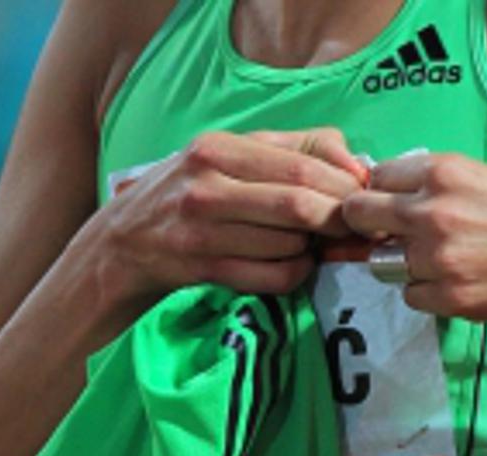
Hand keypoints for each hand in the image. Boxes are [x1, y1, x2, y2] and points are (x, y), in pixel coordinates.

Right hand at [95, 127, 368, 299]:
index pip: (303, 166)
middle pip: (300, 205)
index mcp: (219, 148)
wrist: (123, 243)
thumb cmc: (192, 194)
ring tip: (310, 244)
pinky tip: (290, 265)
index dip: (344, 188)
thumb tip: (357, 166)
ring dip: (313, 250)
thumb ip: (296, 149)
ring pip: (290, 244)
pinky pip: (273, 277)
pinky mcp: (202, 268)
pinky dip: (295, 274)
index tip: (363, 200)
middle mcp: (207, 185)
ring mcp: (201, 230)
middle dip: (337, 222)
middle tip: (353, 231)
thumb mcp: (232, 156)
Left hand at [341, 153, 486, 321]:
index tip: (387, 203)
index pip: (378, 178)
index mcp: (445, 172)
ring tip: (440, 262)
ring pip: (385, 263)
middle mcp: (434, 213)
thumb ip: (445, 185)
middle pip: (360, 216)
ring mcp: (440, 259)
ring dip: (403, 263)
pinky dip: (427, 292)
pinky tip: (458, 283)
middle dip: (368, 225)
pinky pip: (412, 296)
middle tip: (385, 234)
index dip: (381, 192)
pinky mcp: (454, 298)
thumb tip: (403, 195)